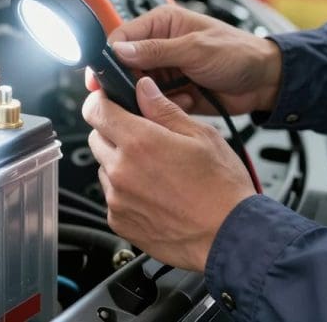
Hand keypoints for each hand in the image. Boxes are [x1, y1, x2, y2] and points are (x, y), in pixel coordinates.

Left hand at [83, 76, 255, 271]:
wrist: (230, 237)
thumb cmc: (222, 189)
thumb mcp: (201, 136)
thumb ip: (164, 109)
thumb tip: (143, 89)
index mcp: (139, 142)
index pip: (95, 110)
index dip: (100, 101)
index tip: (109, 102)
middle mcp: (121, 170)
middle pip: (96, 137)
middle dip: (114, 132)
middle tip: (145, 139)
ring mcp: (117, 199)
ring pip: (104, 167)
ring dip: (120, 163)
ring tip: (156, 172)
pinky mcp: (119, 221)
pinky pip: (112, 196)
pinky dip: (125, 192)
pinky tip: (155, 194)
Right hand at [87, 5, 282, 115]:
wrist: (265, 82)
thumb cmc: (239, 53)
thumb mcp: (195, 49)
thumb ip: (156, 51)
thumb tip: (120, 51)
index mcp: (161, 23)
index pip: (121, 37)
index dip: (108, 57)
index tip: (100, 77)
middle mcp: (159, 45)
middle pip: (125, 64)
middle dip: (129, 81)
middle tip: (136, 93)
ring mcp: (165, 69)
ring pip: (138, 86)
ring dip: (149, 95)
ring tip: (171, 96)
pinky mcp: (172, 90)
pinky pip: (154, 101)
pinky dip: (164, 105)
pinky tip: (184, 101)